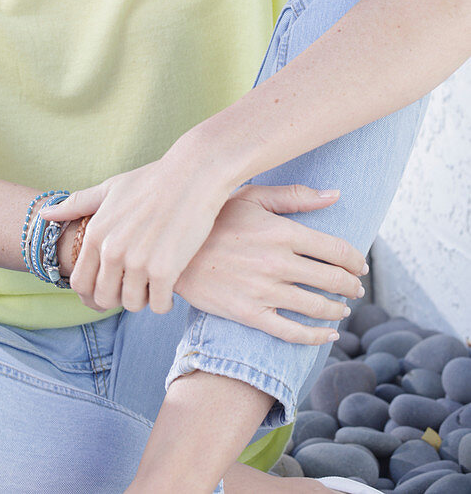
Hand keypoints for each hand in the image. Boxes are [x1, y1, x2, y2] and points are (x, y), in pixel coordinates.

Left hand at [38, 153, 225, 314]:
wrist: (193, 174)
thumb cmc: (152, 180)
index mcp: (97, 233)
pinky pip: (158, 305)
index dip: (94, 292)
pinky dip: (164, 302)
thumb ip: (77, 205)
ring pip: (132, 304)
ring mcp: (138, 261)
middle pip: (104, 299)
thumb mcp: (110, 188)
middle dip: (119, 298)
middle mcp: (112, 250)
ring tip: (154, 284)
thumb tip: (43, 215)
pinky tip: (171, 286)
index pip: (80, 284)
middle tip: (136, 286)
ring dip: (143, 300)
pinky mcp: (165, 269)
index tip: (112, 287)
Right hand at [173, 183, 367, 343]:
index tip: (360, 265)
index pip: (335, 249)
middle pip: (331, 279)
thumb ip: (295, 196)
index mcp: (281, 231)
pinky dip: (316, 337)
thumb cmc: (213, 218)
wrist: (172, 251)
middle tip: (356, 287)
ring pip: (316, 306)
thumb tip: (336, 195)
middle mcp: (277, 262)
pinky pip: (292, 333)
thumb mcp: (250, 197)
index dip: (355, 259)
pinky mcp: (249, 314)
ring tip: (342, 308)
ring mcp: (263, 291)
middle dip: (351, 285)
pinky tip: (328, 335)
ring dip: (337, 309)